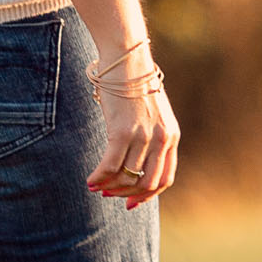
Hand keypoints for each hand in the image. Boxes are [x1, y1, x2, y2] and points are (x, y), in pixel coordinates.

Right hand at [90, 70, 178, 207]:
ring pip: (127, 176)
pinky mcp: (122, 131)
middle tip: (110, 195)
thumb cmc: (134, 85)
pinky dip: (99, 177)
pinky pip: (110, 165)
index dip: (148, 195)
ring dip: (110, 187)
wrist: (126, 60)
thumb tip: (136, 162)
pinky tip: (90, 181)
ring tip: (97, 187)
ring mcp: (143, 136)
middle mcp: (161, 139)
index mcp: (171, 137)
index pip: (165, 178)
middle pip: (148, 183)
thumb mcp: (153, 113)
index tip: (132, 202)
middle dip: (128, 195)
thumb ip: (152, 136)